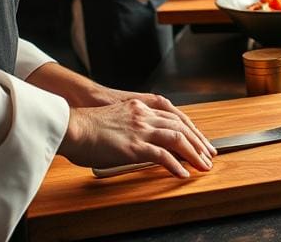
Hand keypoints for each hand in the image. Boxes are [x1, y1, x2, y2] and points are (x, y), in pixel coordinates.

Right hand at [59, 95, 216, 178]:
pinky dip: (176, 165)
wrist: (72, 126)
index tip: (199, 139)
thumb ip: (129, 124)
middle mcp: (144, 115)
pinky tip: (183, 173)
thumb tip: (135, 139)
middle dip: (198, 141)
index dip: (190, 128)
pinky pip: (163, 156)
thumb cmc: (86, 126)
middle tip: (209, 154)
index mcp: (139, 107)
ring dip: (194, 153)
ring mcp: (141, 130)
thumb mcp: (114, 118)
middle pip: (181, 126)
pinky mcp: (134, 146)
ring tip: (203, 166)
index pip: (174, 116)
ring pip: (177, 139)